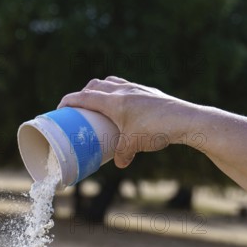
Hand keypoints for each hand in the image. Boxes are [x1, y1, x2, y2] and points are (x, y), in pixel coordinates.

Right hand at [58, 76, 196, 167]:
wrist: (187, 120)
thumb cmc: (157, 130)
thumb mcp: (134, 145)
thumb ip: (122, 154)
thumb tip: (118, 164)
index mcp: (114, 102)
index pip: (84, 97)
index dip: (69, 101)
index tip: (60, 108)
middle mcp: (123, 91)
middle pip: (95, 85)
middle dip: (83, 94)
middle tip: (79, 107)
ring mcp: (137, 88)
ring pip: (110, 82)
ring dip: (100, 89)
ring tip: (99, 103)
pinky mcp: (148, 91)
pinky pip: (126, 86)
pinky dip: (117, 92)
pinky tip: (123, 105)